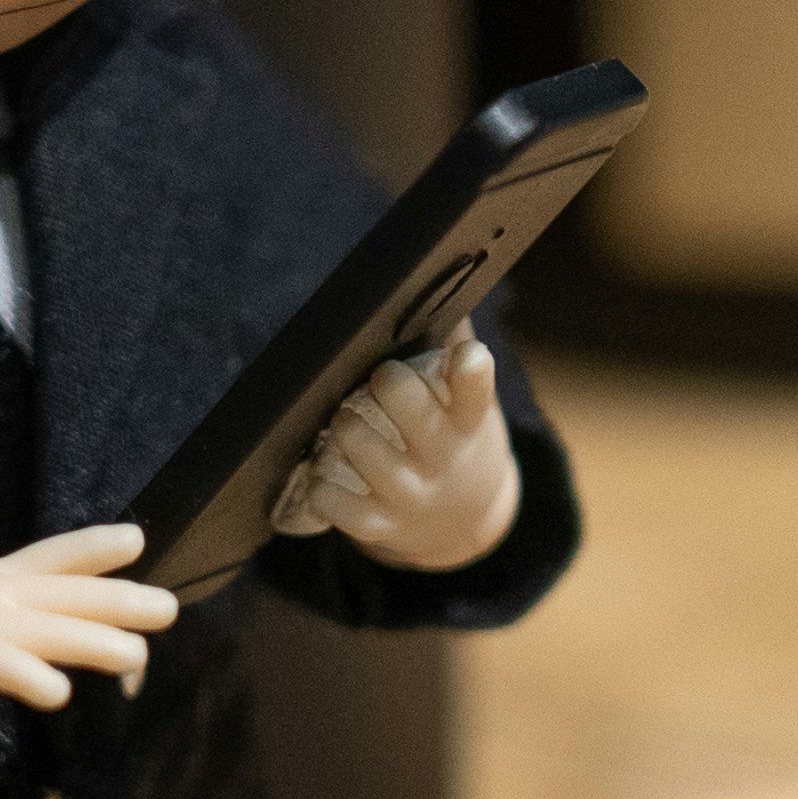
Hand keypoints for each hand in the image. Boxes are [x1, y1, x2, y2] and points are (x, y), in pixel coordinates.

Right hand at [0, 529, 177, 756]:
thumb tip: (23, 642)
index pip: (52, 559)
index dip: (96, 549)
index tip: (137, 539)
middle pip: (70, 594)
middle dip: (122, 599)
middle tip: (171, 607)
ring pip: (53, 629)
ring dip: (99, 642)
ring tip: (139, 658)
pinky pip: (7, 667)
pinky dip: (35, 678)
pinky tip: (58, 694)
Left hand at [272, 335, 520, 572]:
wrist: (463, 523)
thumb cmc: (454, 439)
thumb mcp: (469, 403)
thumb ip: (455, 341)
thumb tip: (434, 272)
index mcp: (467, 422)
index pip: (476, 391)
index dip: (471, 371)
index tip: (466, 356)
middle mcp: (441, 458)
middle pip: (407, 406)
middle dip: (384, 382)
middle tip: (377, 382)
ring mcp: (410, 495)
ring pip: (359, 445)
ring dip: (342, 426)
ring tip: (344, 422)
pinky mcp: (381, 526)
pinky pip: (336, 503)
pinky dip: (321, 484)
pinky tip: (324, 470)